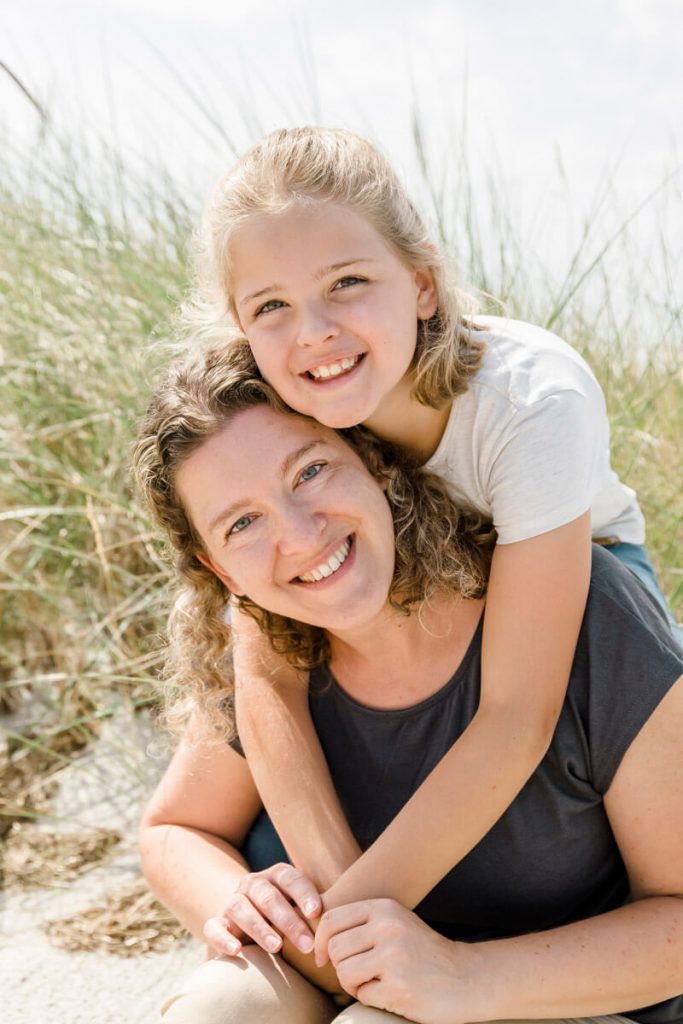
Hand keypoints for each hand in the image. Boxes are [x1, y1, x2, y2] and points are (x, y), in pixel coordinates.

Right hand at [203, 863, 321, 957]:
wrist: (246, 920)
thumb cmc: (285, 915)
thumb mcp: (299, 908)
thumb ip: (316, 910)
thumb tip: (346, 921)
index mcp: (276, 876)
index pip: (291, 878)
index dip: (304, 894)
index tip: (318, 913)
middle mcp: (253, 884)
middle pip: (268, 896)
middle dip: (288, 920)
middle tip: (307, 944)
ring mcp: (233, 901)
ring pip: (241, 907)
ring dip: (259, 927)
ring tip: (276, 947)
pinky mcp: (216, 922)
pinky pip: (214, 927)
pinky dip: (223, 938)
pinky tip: (237, 952)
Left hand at [315, 899, 485, 1023]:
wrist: (466, 978)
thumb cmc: (424, 953)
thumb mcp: (395, 923)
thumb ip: (363, 922)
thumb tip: (317, 931)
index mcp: (384, 908)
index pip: (331, 919)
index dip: (320, 941)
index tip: (323, 957)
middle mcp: (388, 928)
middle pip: (335, 949)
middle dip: (339, 967)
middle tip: (357, 974)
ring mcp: (393, 957)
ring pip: (344, 973)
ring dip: (353, 984)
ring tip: (373, 983)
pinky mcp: (398, 987)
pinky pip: (362, 995)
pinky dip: (370, 998)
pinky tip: (389, 993)